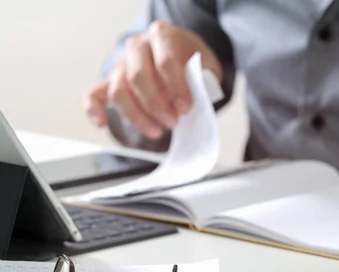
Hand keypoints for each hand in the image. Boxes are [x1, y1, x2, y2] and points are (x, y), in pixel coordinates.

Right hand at [83, 21, 222, 138]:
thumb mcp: (206, 65)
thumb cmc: (193, 63)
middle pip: (138, 76)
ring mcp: (121, 63)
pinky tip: (102, 123)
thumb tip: (195, 96)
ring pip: (119, 90)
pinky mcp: (111, 81)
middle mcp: (138, 46)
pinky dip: (94, 109)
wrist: (182, 56)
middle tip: (172, 123)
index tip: (186, 109)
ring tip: (156, 131)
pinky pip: (94, 94)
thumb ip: (202, 78)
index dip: (176, 88)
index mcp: (163, 35)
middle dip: (155, 104)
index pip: (165, 62)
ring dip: (136, 115)